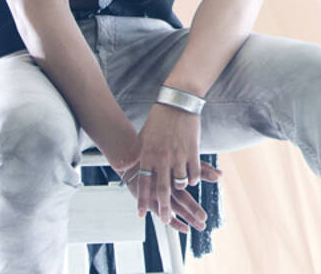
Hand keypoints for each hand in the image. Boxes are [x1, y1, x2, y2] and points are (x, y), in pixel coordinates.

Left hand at [130, 103, 221, 225]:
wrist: (178, 101)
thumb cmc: (159, 117)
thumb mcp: (145, 135)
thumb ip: (139, 152)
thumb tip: (126, 165)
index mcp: (148, 153)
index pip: (143, 183)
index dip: (142, 200)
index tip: (141, 214)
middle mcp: (162, 158)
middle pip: (162, 190)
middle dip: (163, 208)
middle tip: (163, 220)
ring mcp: (178, 155)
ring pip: (180, 184)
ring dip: (180, 190)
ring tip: (179, 193)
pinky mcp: (192, 151)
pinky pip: (194, 174)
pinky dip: (193, 180)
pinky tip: (192, 180)